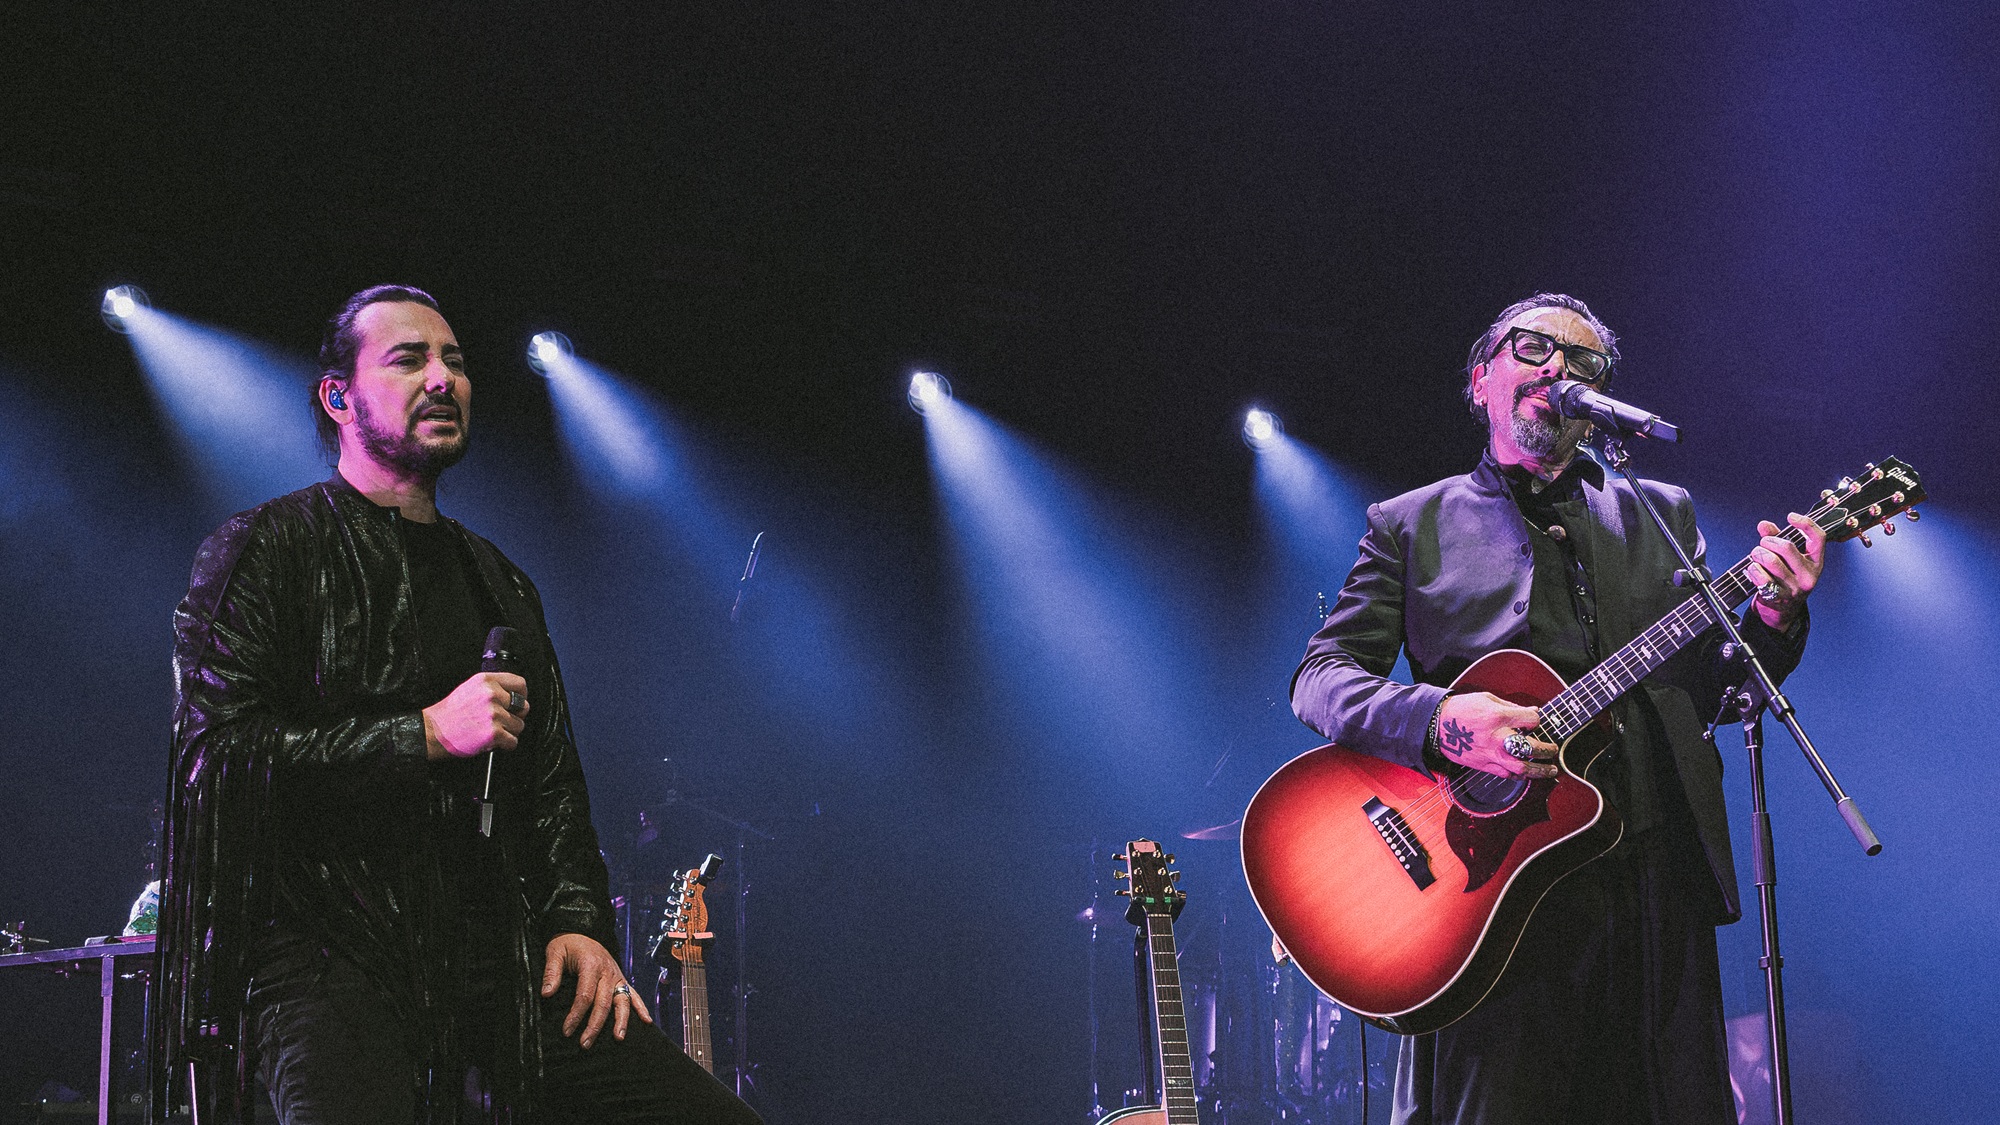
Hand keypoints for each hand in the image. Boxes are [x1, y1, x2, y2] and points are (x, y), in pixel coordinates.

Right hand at [422, 672, 528, 761]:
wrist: (432, 731)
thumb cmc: (449, 713)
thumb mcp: (470, 689)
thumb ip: (492, 688)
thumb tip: (513, 695)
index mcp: (486, 681)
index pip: (520, 684)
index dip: (521, 696)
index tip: (516, 704)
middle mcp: (491, 694)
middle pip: (523, 706)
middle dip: (515, 716)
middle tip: (500, 721)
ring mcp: (493, 713)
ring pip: (519, 725)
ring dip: (508, 732)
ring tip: (491, 730)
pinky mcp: (493, 732)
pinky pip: (513, 741)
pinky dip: (505, 745)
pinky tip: (491, 741)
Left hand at [543, 933, 651, 1047]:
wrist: (582, 931)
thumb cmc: (567, 944)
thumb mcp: (555, 953)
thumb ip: (551, 973)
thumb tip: (547, 994)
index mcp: (591, 965)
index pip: (585, 995)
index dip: (576, 1015)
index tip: (566, 1031)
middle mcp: (608, 971)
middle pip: (604, 1003)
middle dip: (595, 1025)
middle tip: (585, 1044)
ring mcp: (617, 976)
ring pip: (622, 1001)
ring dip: (621, 1020)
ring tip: (619, 1038)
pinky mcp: (621, 979)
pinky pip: (633, 994)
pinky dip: (641, 1007)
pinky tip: (647, 1021)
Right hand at [1434, 692, 1557, 778]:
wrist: (1437, 726)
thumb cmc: (1461, 709)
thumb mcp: (1487, 698)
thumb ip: (1511, 706)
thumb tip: (1531, 711)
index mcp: (1499, 716)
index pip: (1532, 720)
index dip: (1537, 719)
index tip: (1535, 720)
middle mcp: (1498, 737)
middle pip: (1532, 747)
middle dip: (1547, 749)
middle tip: (1553, 748)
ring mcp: (1491, 754)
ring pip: (1523, 768)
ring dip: (1540, 770)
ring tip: (1550, 769)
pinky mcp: (1484, 765)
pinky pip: (1507, 775)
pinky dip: (1520, 775)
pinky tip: (1527, 773)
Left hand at [1748, 512, 1825, 628]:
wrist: (1782, 610)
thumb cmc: (1784, 578)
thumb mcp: (1786, 558)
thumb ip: (1776, 538)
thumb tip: (1764, 525)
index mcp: (1815, 562)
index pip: (1818, 537)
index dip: (1805, 523)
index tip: (1790, 516)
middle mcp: (1809, 575)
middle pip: (1786, 547)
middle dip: (1768, 541)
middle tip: (1762, 544)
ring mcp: (1795, 588)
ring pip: (1771, 560)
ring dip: (1758, 554)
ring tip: (1756, 556)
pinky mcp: (1779, 597)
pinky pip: (1760, 576)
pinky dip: (1752, 569)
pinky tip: (1753, 570)